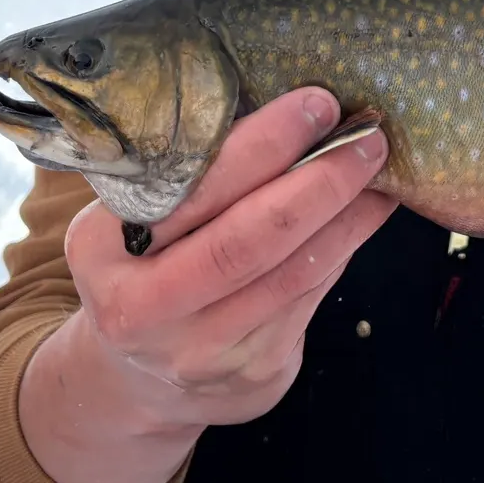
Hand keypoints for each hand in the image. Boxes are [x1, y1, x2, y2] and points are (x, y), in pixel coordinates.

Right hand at [20, 88, 393, 482]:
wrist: (139, 379)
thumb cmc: (151, 264)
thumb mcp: (142, 217)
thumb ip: (197, 173)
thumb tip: (296, 105)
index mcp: (104, 248)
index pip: (191, 190)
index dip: (262, 146)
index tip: (316, 103)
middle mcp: (142, 308)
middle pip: (246, 240)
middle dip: (319, 179)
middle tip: (366, 135)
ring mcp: (198, 350)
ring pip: (293, 271)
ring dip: (349, 213)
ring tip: (380, 168)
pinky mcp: (251, 373)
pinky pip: (312, 296)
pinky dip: (346, 244)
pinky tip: (368, 211)